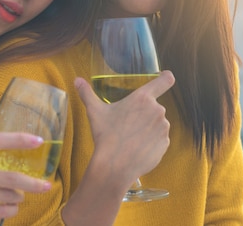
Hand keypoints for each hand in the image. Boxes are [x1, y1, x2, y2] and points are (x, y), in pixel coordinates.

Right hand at [0, 132, 49, 224]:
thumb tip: (3, 145)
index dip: (18, 140)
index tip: (38, 141)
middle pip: (7, 178)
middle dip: (31, 183)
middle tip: (46, 185)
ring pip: (3, 197)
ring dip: (17, 197)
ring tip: (22, 196)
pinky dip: (7, 210)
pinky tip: (13, 208)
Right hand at [74, 71, 172, 187]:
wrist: (115, 165)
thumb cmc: (105, 135)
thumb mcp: (94, 111)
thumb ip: (86, 93)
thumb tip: (77, 80)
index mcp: (142, 98)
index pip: (164, 80)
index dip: (166, 77)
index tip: (166, 76)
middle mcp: (157, 110)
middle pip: (154, 107)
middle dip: (143, 114)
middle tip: (127, 124)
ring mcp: (163, 128)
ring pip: (156, 124)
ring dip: (147, 128)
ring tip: (130, 138)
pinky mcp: (165, 144)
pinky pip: (159, 140)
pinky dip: (150, 143)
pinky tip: (137, 148)